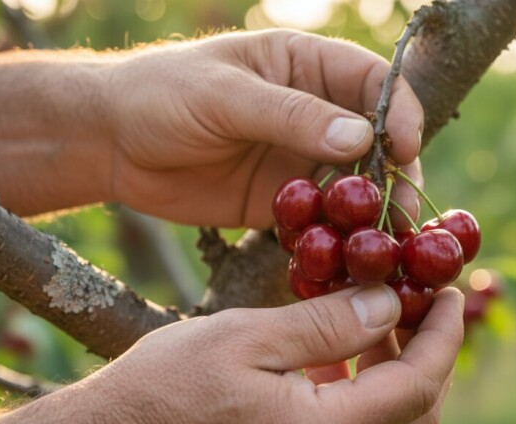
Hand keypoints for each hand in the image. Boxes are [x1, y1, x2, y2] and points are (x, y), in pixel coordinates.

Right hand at [66, 285, 463, 423]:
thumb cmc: (162, 388)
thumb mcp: (246, 336)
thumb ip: (328, 323)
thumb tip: (391, 303)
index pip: (418, 386)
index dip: (445, 337)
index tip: (452, 293)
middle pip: (416, 419)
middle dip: (432, 359)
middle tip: (420, 306)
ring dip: (397, 379)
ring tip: (376, 326)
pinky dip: (363, 403)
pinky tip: (334, 366)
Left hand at [103, 29, 424, 228]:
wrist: (111, 142)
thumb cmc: (162, 94)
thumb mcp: (224, 96)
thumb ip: (290, 115)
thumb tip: (360, 141)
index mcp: (305, 67)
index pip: (373, 82)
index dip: (399, 112)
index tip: (404, 148)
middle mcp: (313, 114)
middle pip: (376, 143)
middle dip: (394, 176)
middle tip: (403, 215)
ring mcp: (299, 161)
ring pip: (352, 189)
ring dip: (369, 217)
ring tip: (382, 249)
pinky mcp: (280, 203)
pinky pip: (318, 223)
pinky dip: (333, 242)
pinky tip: (342, 264)